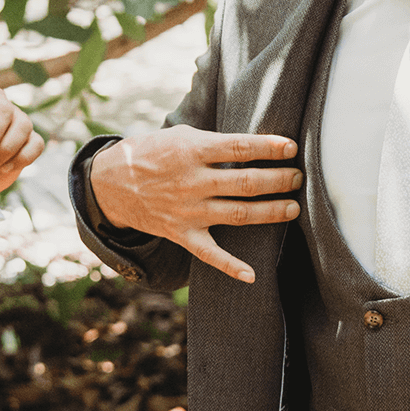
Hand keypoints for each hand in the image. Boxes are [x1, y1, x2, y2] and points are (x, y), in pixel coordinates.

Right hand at [88, 126, 300, 283]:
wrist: (110, 184)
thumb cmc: (151, 152)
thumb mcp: (178, 135)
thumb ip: (212, 141)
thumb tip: (251, 142)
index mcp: (191, 151)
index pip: (239, 148)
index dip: (268, 148)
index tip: (291, 147)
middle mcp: (192, 182)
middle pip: (246, 183)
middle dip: (278, 180)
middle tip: (299, 177)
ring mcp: (187, 211)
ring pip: (238, 214)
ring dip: (270, 212)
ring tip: (293, 207)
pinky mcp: (181, 234)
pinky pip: (209, 254)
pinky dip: (230, 266)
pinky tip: (252, 275)